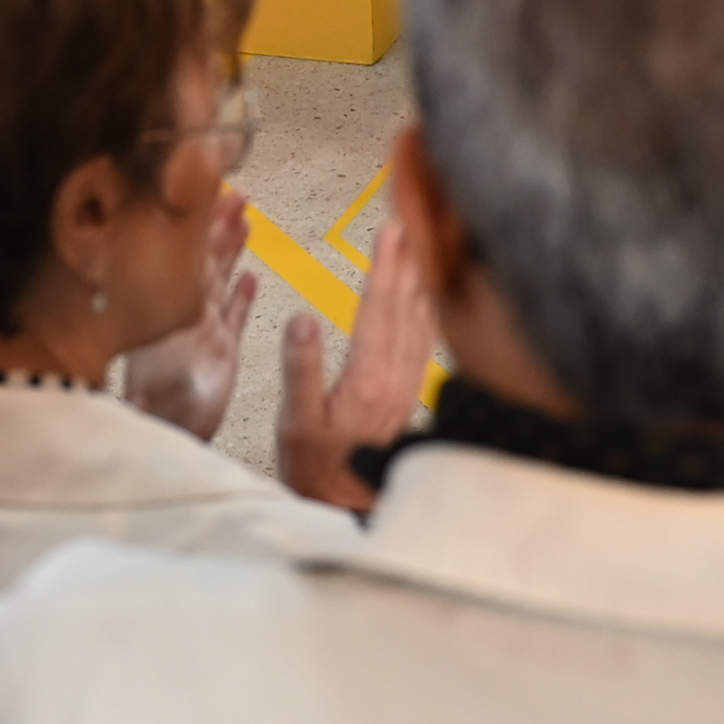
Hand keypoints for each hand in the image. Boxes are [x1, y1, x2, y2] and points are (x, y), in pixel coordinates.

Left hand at [118, 191, 256, 442]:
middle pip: (205, 258)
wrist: (170, 434)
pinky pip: (236, 316)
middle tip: (235, 193)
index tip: (206, 192)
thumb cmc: (157, 402)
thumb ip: (154, 328)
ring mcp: (204, 330)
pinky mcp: (222, 352)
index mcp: (169, 306)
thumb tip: (137, 289)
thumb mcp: (154, 358)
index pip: (184, 253)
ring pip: (222, 279)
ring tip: (245, 219)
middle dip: (218, 225)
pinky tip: (251, 276)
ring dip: (232, 249)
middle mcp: (185, 312)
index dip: (195, 223)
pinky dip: (244, 296)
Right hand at [279, 198, 437, 510]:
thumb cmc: (319, 469)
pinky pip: (424, 339)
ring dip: (420, 277)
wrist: (348, 507)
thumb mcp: (296, 423)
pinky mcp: (408, 393)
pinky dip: (427, 308)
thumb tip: (303, 320)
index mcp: (368, 379)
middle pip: (408, 305)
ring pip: (421, 319)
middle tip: (409, 217)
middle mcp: (395, 378)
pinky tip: (427, 296)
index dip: (386, 266)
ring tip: (419, 242)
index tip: (391, 228)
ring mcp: (406, 385)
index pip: (380, 309)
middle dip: (409, 258)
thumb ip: (301, 369)